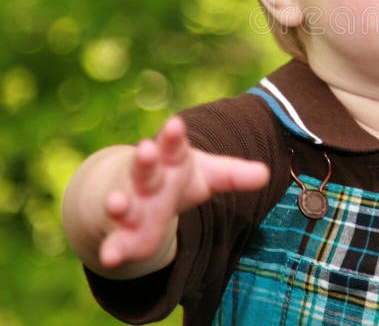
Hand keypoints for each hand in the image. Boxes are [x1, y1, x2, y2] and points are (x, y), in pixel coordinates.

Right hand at [98, 116, 268, 270]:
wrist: (135, 195)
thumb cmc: (175, 180)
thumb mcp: (208, 175)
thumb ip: (233, 175)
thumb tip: (266, 174)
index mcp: (169, 160)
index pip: (173, 145)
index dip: (173, 135)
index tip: (175, 123)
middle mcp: (146, 180)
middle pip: (145, 168)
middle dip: (145, 161)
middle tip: (146, 149)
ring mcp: (129, 205)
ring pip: (123, 202)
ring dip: (119, 203)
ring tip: (115, 202)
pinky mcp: (120, 232)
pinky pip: (115, 241)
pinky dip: (112, 249)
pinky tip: (109, 258)